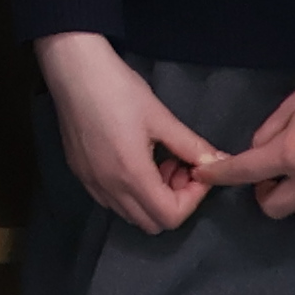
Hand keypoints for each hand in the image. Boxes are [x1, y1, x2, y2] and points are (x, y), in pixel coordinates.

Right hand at [36, 33, 224, 238]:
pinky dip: (130, 192)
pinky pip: (111, 201)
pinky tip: (133, 159)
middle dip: (174, 201)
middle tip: (179, 166)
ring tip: (157, 161)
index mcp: (132, 175)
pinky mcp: (80, 174)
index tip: (196, 169)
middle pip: (152, 223)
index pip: (171, 216)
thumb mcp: (161, 117)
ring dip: (152, 198)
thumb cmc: (118, 89)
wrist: (73, 70)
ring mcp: (91, 183)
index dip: (192, 198)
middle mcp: (109, 188)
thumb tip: (220, 162)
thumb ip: (192, 146)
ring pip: (130, 215)